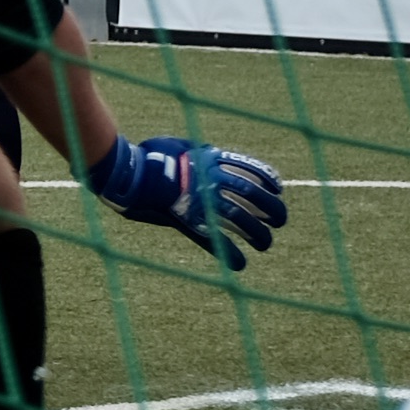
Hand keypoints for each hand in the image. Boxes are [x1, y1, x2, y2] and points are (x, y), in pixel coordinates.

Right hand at [86, 137, 287, 269]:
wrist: (129, 174)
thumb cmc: (147, 156)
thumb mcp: (176, 144)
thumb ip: (194, 151)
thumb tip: (204, 153)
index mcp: (210, 161)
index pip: (248, 169)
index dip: (266, 179)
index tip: (278, 188)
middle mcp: (211, 181)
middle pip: (251, 195)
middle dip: (270, 208)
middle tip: (280, 220)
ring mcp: (201, 203)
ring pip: (239, 219)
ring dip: (257, 233)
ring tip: (265, 244)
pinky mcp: (187, 221)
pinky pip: (213, 240)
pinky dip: (229, 254)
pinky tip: (241, 264)